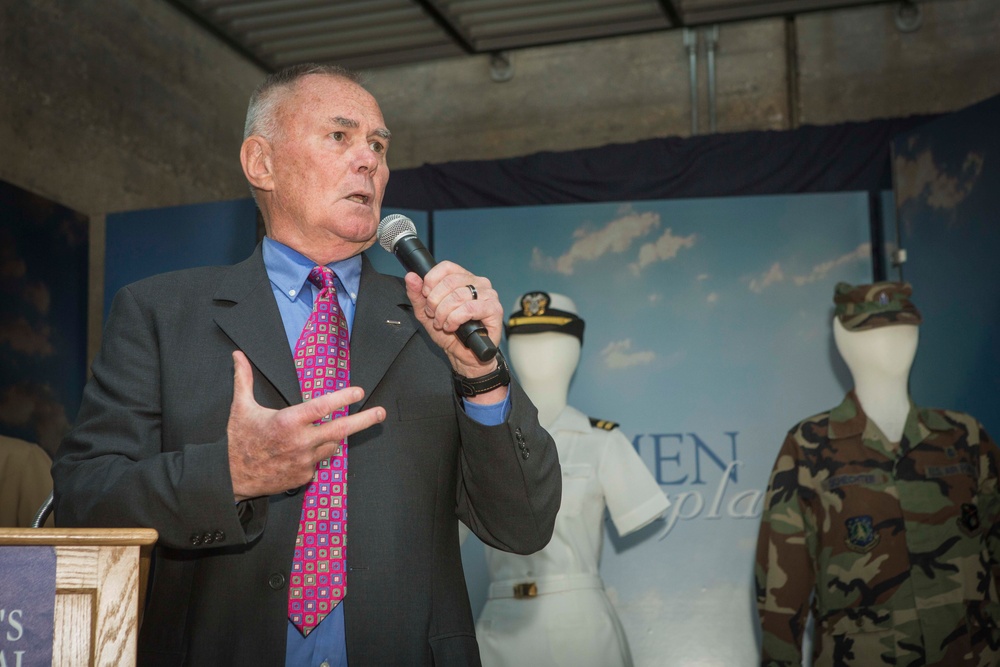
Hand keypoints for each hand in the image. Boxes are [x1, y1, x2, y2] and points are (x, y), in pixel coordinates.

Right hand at [226, 351, 384, 500]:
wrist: (231, 477)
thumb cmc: (238, 440)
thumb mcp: (240, 407)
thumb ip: (243, 379)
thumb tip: (238, 355)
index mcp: (288, 422)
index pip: (323, 407)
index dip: (343, 397)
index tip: (359, 392)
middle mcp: (300, 442)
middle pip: (341, 430)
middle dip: (364, 420)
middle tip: (380, 413)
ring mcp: (304, 462)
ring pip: (332, 446)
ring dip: (334, 437)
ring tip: (327, 430)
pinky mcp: (304, 477)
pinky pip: (318, 462)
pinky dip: (317, 454)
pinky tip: (303, 451)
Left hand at [404, 261, 503, 376]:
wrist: (463, 355)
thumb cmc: (450, 333)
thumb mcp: (426, 313)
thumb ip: (417, 294)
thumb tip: (411, 276)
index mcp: (464, 279)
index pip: (447, 267)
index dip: (432, 281)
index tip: (426, 295)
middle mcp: (478, 283)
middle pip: (450, 282)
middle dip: (435, 301)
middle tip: (433, 315)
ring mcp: (488, 295)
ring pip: (458, 296)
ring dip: (444, 313)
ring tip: (442, 324)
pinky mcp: (494, 309)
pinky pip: (470, 308)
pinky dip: (456, 319)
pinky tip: (453, 327)